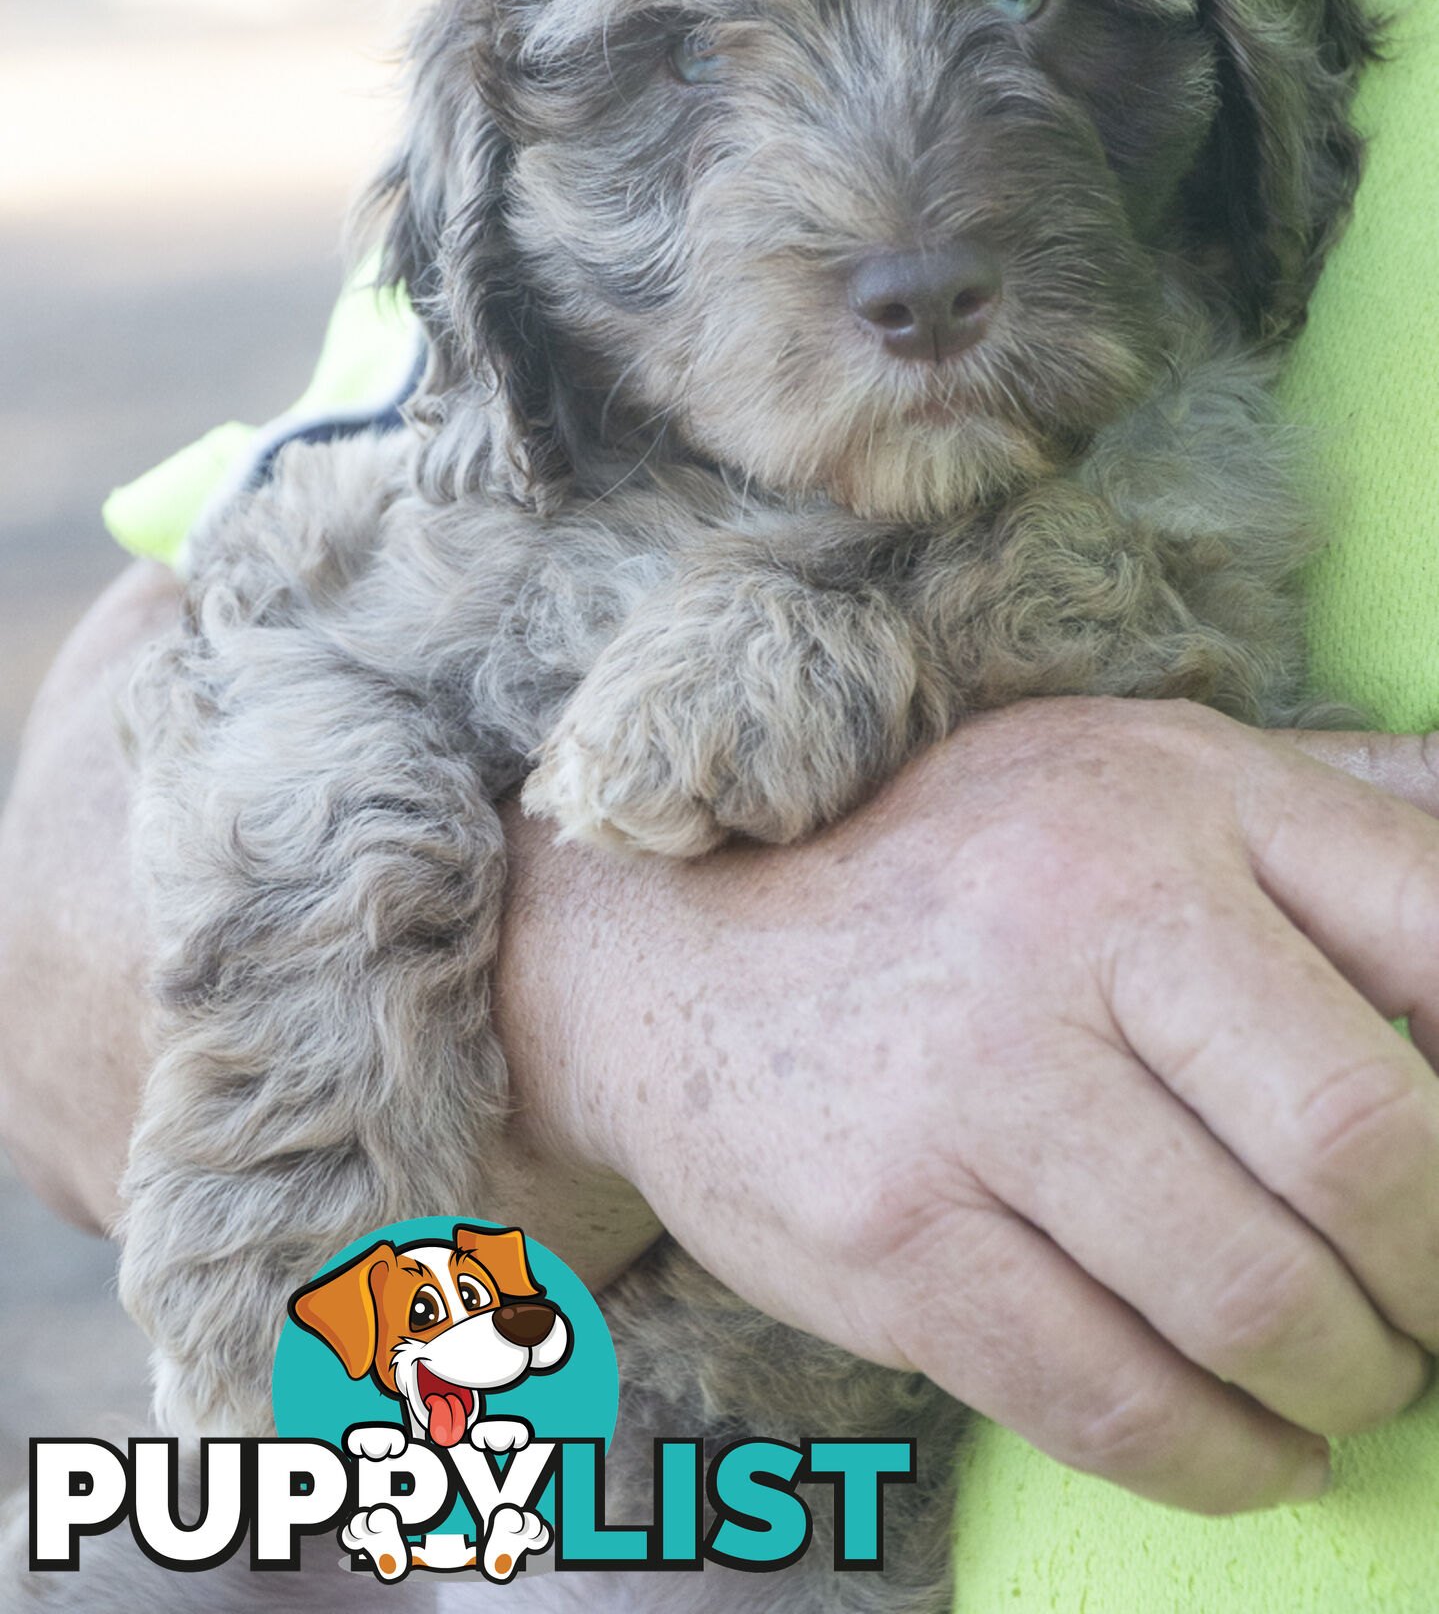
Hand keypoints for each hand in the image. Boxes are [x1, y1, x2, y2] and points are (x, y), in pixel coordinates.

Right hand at [496, 696, 1438, 1514]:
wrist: (675, 957)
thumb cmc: (960, 866)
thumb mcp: (1149, 770)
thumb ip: (1349, 812)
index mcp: (1166, 802)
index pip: (1438, 947)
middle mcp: (1067, 927)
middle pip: (1367, 1153)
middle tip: (1426, 1298)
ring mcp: (968, 1091)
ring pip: (1255, 1305)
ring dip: (1352, 1377)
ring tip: (1353, 1370)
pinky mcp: (890, 1241)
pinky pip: (1119, 1405)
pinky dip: (1232, 1460)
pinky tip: (1260, 1443)